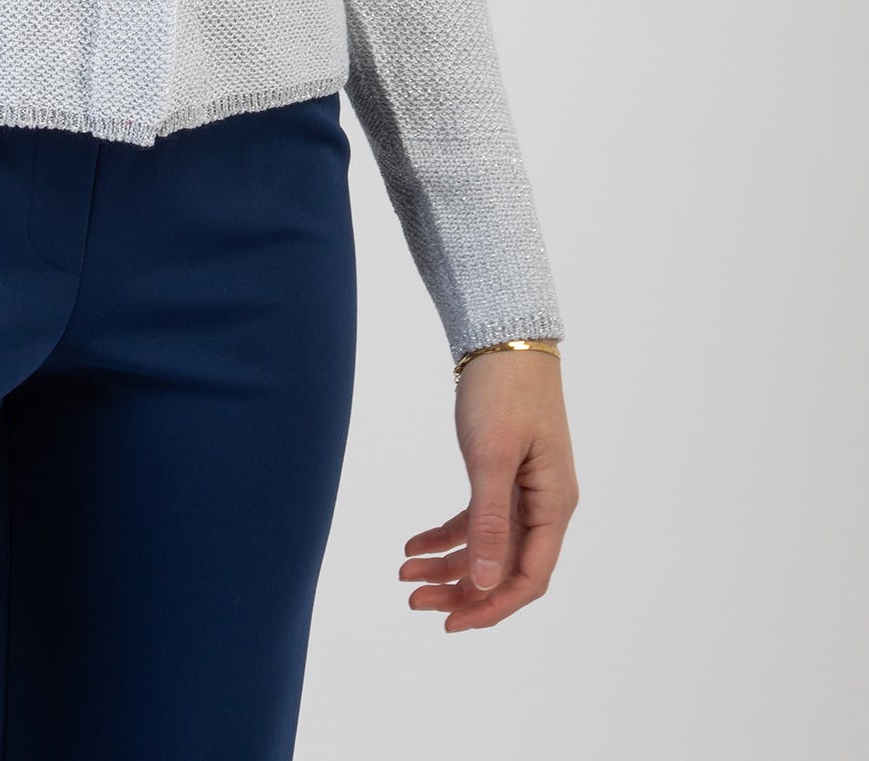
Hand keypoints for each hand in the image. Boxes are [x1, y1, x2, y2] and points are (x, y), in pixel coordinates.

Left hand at [399, 349, 577, 631]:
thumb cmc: (504, 391)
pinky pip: (476, 519)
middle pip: (506, 569)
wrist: (502, 338)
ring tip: (406, 575)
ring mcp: (524, 491)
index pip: (530, 578)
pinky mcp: (502, 474)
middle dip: (462, 590)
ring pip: (488, 547)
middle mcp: (544, 505)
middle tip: (414, 599)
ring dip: (449, 565)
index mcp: (554, 506)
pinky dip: (446, 534)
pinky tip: (414, 545)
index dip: (493, 606)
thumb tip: (488, 584)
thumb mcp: (492, 457)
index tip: (451, 623)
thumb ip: (490, 523)